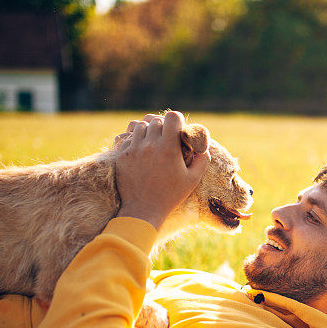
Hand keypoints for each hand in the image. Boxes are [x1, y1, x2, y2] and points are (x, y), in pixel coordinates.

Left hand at [114, 111, 208, 230]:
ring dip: (148, 132)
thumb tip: (204, 148)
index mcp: (169, 149)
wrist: (143, 210)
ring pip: (140, 126)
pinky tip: (141, 152)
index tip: (178, 130)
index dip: (177, 121)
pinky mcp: (122, 155)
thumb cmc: (171, 196)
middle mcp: (150, 146)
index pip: (172, 117)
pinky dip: (135, 141)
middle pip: (156, 120)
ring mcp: (134, 149)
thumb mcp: (192, 180)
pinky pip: (128, 138)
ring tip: (153, 144)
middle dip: (163, 128)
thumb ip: (203, 160)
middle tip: (166, 140)